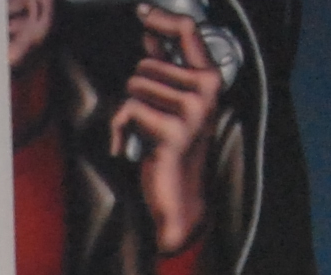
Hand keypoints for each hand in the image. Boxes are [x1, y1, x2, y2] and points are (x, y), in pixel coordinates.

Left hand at [110, 7, 223, 260]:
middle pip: (147, 63)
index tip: (141, 10)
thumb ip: (165, 68)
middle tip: (148, 121)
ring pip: (135, 84)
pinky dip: (120, 129)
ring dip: (128, 111)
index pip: (188, 30)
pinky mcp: (175, 130)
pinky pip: (129, 109)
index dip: (161, 16)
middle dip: (136, 89)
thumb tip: (151, 35)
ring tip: (143, 134)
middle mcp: (207, 90)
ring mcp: (194, 109)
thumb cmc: (173, 151)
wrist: (180, 199)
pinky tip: (130, 147)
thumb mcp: (172, 104)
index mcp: (210, 79)